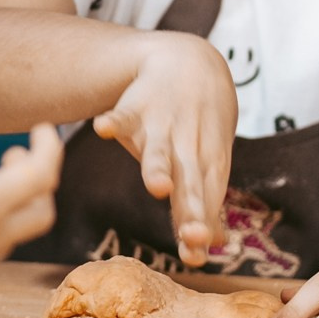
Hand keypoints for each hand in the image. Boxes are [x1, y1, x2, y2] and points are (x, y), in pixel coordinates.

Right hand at [94, 31, 237, 267]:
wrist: (190, 61)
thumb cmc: (198, 124)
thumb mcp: (207, 161)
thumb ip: (205, 205)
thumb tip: (214, 249)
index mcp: (205, 165)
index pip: (205, 201)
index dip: (201, 226)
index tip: (198, 256)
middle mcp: (188, 148)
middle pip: (190, 182)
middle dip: (192, 208)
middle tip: (194, 235)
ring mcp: (163, 125)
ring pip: (161, 150)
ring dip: (159, 167)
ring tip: (157, 187)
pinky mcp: (138, 106)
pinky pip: (124, 114)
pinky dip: (115, 119)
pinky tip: (104, 128)